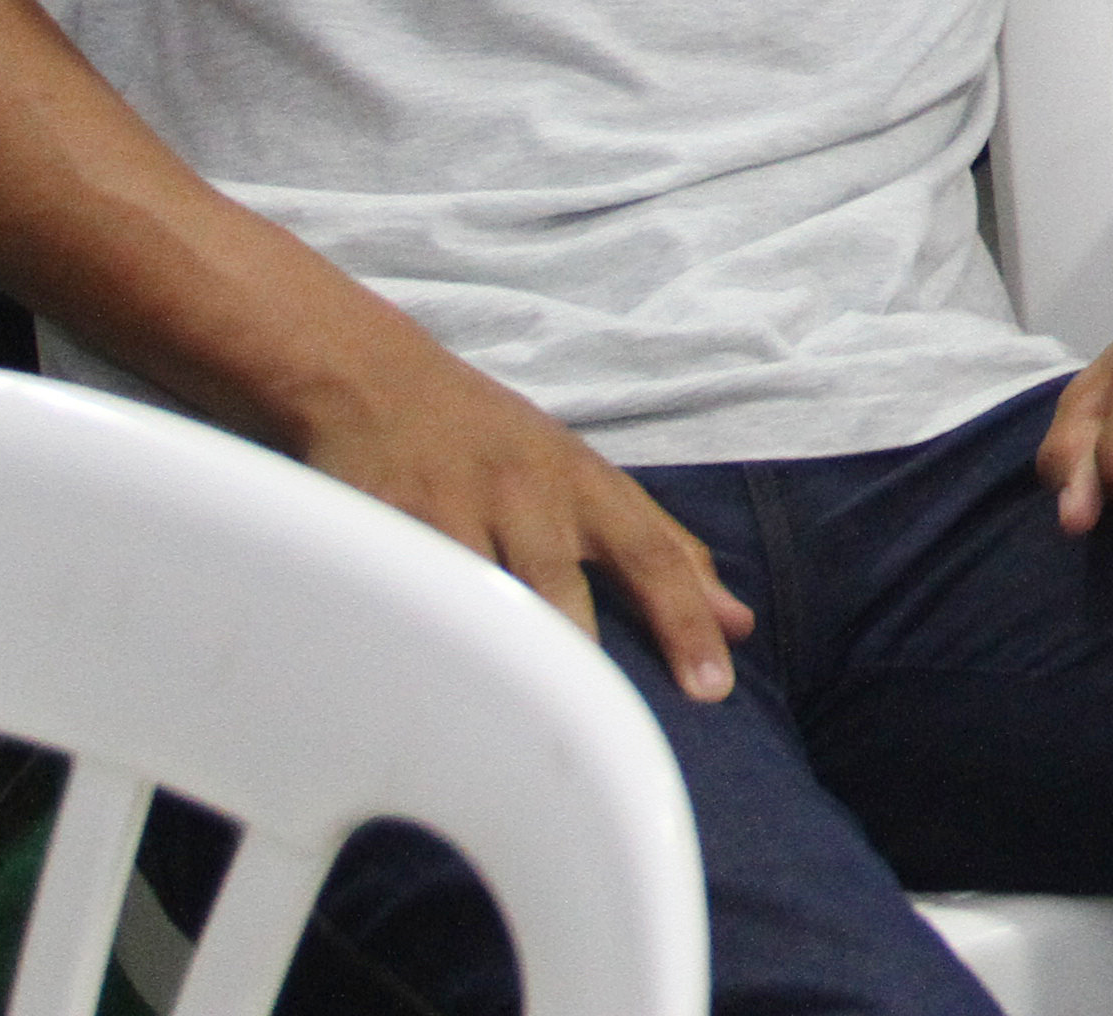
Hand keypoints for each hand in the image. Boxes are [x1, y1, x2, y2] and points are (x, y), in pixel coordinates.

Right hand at [291, 333, 754, 698]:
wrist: (377, 380)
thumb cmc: (498, 442)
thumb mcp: (587, 478)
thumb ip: (664, 550)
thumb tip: (736, 623)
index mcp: (583, 486)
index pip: (652, 555)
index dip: (684, 622)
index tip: (713, 689)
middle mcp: (523, 497)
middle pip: (559, 592)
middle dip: (579, 662)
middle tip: (605, 733)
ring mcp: (446, 514)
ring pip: (479, 603)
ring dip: (501, 663)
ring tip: (518, 731)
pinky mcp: (378, 533)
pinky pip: (404, 605)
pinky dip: (421, 649)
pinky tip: (430, 696)